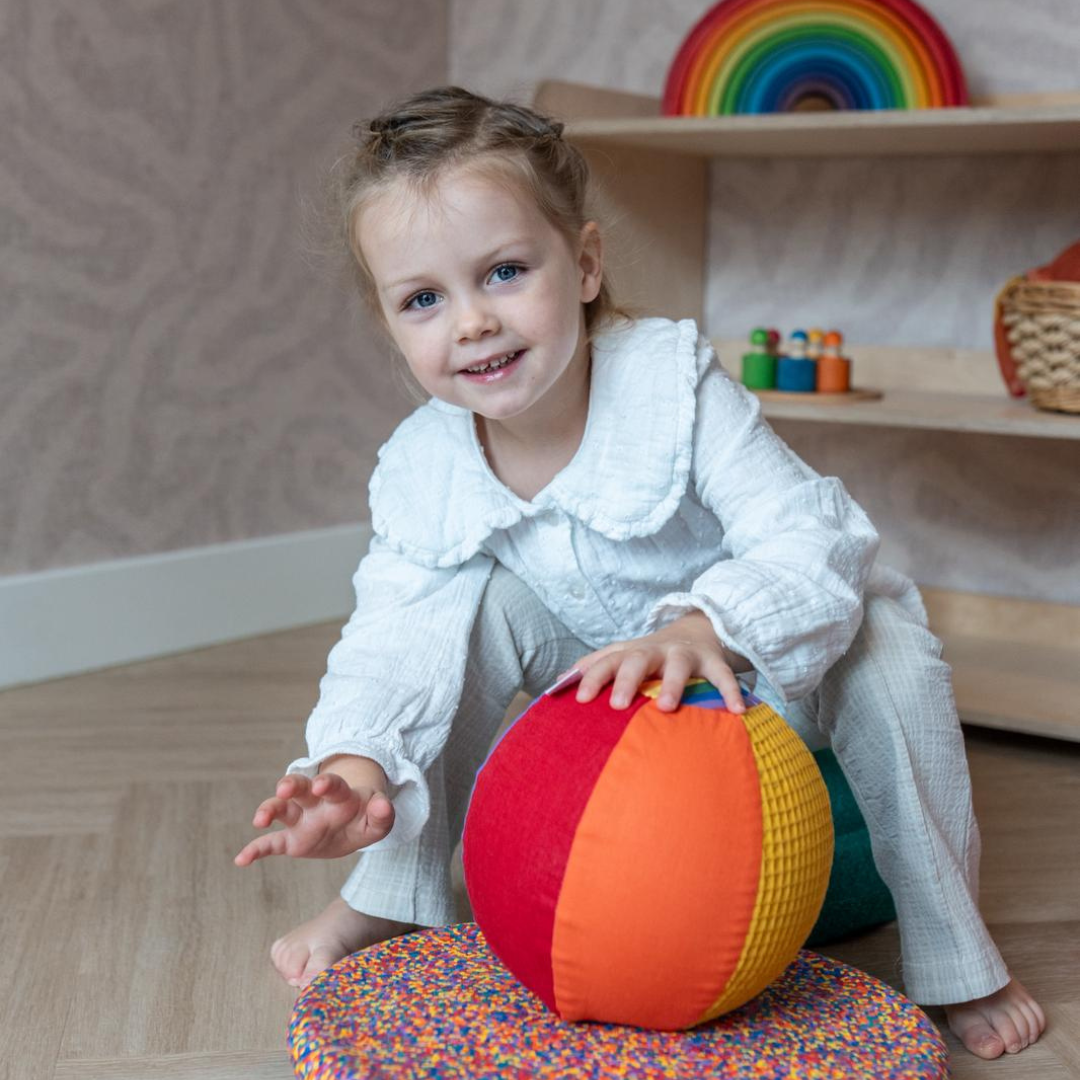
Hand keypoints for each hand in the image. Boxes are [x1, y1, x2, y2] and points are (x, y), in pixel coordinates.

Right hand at [233, 773, 394, 866]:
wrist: (353, 825)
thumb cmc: (366, 817)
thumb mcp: (379, 819)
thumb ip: (383, 814)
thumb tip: (384, 806)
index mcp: (340, 795)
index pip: (333, 785)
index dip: (328, 783)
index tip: (322, 784)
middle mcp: (316, 803)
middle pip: (301, 787)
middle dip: (292, 784)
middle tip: (285, 787)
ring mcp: (301, 819)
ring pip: (282, 808)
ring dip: (270, 809)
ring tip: (260, 819)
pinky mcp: (291, 840)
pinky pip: (270, 844)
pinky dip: (256, 850)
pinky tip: (241, 860)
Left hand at [569, 611, 747, 713]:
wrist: (694, 630)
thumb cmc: (649, 655)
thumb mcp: (622, 656)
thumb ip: (593, 667)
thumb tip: (556, 684)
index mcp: (630, 652)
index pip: (606, 661)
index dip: (592, 678)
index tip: (581, 700)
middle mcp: (655, 650)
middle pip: (637, 660)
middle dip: (628, 680)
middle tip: (619, 705)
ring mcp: (684, 655)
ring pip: (677, 665)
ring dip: (672, 684)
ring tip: (667, 707)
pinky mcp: (712, 661)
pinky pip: (722, 676)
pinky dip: (730, 691)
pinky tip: (737, 711)